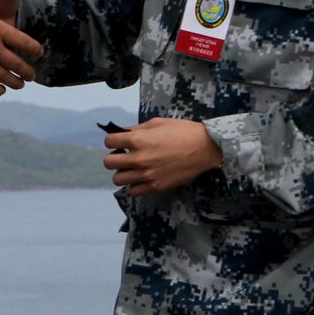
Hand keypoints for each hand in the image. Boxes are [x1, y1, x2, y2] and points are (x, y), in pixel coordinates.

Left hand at [102, 118, 222, 195]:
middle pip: (108, 163)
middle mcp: (139, 158)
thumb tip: (123, 133)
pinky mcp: (156, 186)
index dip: (113, 140)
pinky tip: (141, 177)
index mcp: (138, 140)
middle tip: (124, 155)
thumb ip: (137, 129)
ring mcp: (147, 174)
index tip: (119, 142)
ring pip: (118, 179)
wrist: (205, 148)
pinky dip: (134, 185)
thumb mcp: (157, 123)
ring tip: (132, 168)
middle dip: (114, 157)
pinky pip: (133, 191)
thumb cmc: (183, 131)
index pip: (109, 142)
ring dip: (122, 172)